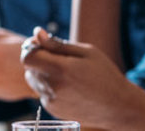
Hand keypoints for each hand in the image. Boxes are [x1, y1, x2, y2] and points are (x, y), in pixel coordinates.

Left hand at [20, 27, 144, 128]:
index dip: (32, 48)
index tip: (42, 45)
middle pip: (29, 69)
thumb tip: (38, 33)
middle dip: (39, 61)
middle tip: (59, 59)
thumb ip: (57, 44)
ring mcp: (52, 102)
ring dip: (43, 74)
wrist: (117, 106)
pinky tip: (70, 88)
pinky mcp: (53, 111)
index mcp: (61, 70)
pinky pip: (43, 94)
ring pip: (34, 81)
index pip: (28, 57)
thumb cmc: (104, 74)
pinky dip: (50, 88)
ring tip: (67, 74)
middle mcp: (53, 88)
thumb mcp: (86, 52)